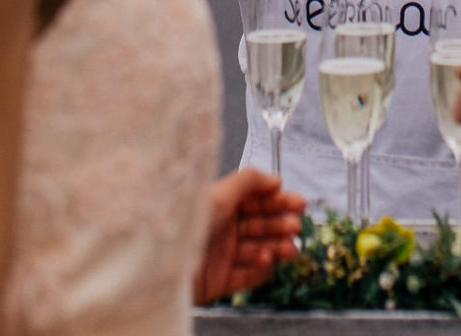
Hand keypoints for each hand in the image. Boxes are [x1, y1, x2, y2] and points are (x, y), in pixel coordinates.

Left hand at [194, 169, 305, 303]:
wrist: (162, 265)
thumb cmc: (186, 225)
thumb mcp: (219, 193)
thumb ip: (249, 181)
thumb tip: (274, 179)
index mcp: (219, 204)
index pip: (255, 200)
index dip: (278, 201)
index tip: (298, 202)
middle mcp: (220, 228)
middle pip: (260, 225)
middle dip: (280, 224)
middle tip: (295, 226)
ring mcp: (220, 255)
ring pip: (257, 250)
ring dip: (276, 247)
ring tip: (289, 249)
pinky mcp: (218, 281)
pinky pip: (246, 276)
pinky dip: (260, 269)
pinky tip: (267, 261)